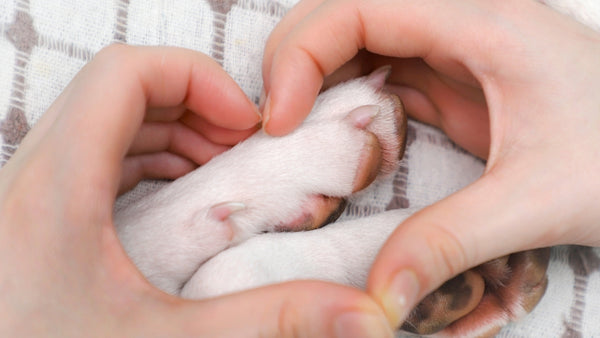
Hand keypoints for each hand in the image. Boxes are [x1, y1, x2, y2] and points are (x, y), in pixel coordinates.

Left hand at [0, 45, 390, 336]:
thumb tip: (360, 314)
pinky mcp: (34, 217)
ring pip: (105, 120)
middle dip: (194, 105)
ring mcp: (27, 196)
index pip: (125, 74)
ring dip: (172, 131)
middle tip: (241, 148)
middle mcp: (32, 179)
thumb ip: (271, 318)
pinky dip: (148, 159)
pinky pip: (94, 156)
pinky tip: (180, 196)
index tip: (244, 123)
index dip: (197, 77)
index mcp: (56, 190)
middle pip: (119, 89)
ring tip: (218, 168)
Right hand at [261, 0, 599, 326]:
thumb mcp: (538, 201)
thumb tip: (378, 295)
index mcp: (484, 21)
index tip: (281, 120)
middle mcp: (462, 21)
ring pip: (359, 43)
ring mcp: (456, 51)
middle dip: (297, 61)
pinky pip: (381, 77)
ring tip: (296, 135)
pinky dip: (347, 105)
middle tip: (277, 125)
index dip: (301, 53)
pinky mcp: (454, 82)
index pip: (360, 5)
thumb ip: (450, 243)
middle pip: (347, 12)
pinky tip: (340, 141)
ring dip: (318, 83)